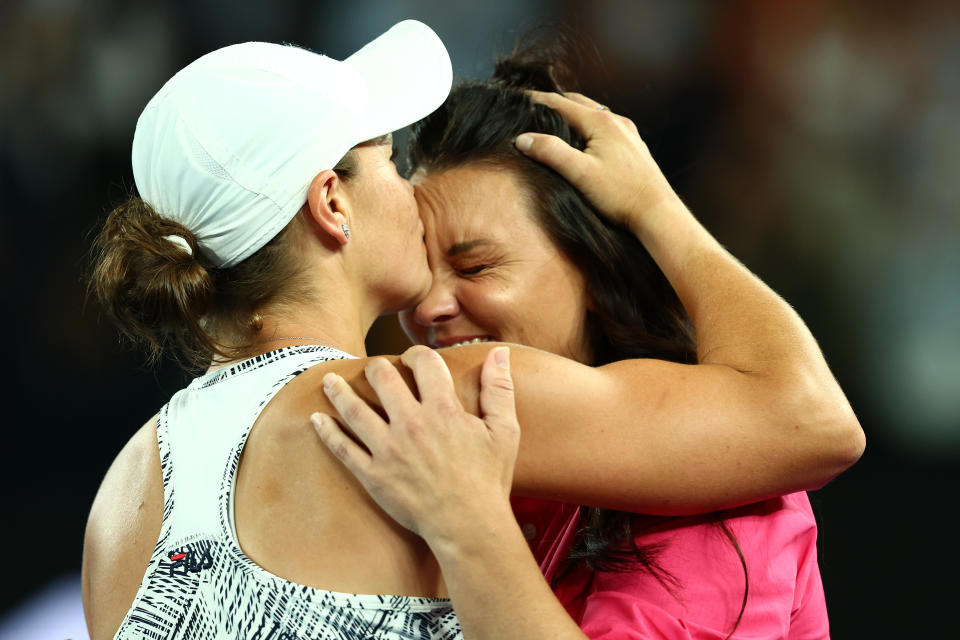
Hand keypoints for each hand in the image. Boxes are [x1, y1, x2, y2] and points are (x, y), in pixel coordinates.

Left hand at [311, 345, 518, 544]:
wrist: (469, 525)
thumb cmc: (488, 479)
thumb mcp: (504, 431)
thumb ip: (499, 389)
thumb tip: (499, 353)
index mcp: (443, 410)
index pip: (424, 363)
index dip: (416, 354)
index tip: (412, 358)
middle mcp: (411, 424)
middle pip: (382, 379)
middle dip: (376, 368)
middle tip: (373, 368)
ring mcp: (388, 450)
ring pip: (354, 410)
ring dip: (338, 391)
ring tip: (329, 380)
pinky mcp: (373, 475)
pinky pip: (343, 449)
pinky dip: (327, 432)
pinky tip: (317, 420)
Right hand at [515, 91, 682, 232]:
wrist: (657, 212)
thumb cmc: (620, 194)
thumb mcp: (579, 173)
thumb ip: (550, 152)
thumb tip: (523, 139)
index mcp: (601, 123)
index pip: (561, 103)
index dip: (538, 100)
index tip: (518, 98)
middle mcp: (617, 122)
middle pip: (579, 103)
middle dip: (555, 102)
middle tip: (534, 106)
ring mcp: (628, 134)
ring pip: (594, 114)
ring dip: (573, 113)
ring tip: (555, 120)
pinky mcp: (634, 147)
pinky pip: (607, 127)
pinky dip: (589, 125)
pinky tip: (585, 139)